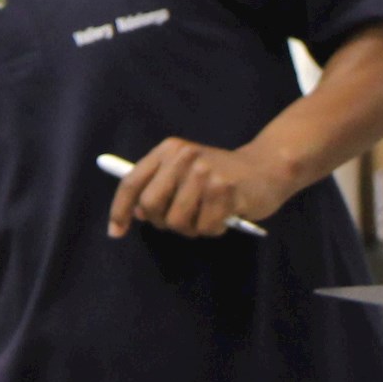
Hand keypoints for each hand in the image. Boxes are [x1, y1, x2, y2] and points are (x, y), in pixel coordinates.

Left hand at [107, 136, 296, 240]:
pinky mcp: (224, 190)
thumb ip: (159, 187)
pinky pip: (205, 228)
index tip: (115, 232)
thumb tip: (136, 214)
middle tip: (183, 221)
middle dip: (162, 222)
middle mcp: (183, 157)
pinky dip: (214, 229)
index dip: (119, 210)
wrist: (267, 167)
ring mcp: (204, 172)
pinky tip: (225, 215)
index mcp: (169, 150)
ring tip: (208, 215)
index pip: (132, 182)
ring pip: (176, 222)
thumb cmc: (221, 174)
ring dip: (192, 228)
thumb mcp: (185, 171)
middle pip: (150, 205)